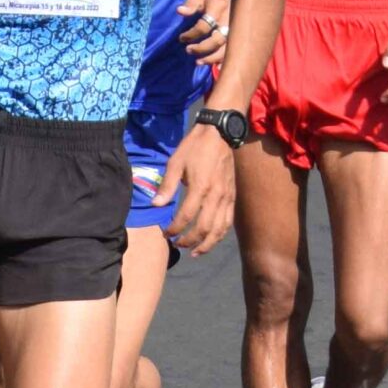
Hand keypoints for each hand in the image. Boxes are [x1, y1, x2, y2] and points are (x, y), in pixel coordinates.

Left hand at [159, 126, 236, 254]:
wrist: (219, 135)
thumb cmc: (194, 148)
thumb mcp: (175, 163)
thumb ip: (167, 186)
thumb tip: (155, 205)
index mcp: (200, 187)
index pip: (186, 217)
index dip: (175, 229)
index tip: (166, 233)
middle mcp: (216, 195)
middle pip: (204, 228)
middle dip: (190, 241)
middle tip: (177, 245)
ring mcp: (226, 197)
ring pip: (219, 229)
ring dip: (207, 244)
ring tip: (195, 252)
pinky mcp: (232, 197)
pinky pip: (228, 221)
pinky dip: (220, 235)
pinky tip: (211, 240)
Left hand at [177, 0, 232, 66]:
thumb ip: (190, 3)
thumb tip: (180, 11)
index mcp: (218, 7)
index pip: (204, 26)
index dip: (191, 34)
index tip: (181, 38)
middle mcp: (229, 19)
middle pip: (217, 40)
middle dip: (202, 48)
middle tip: (188, 50)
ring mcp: (236, 27)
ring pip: (227, 48)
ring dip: (212, 58)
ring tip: (198, 62)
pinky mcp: (239, 33)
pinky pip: (234, 50)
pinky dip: (225, 59)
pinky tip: (216, 66)